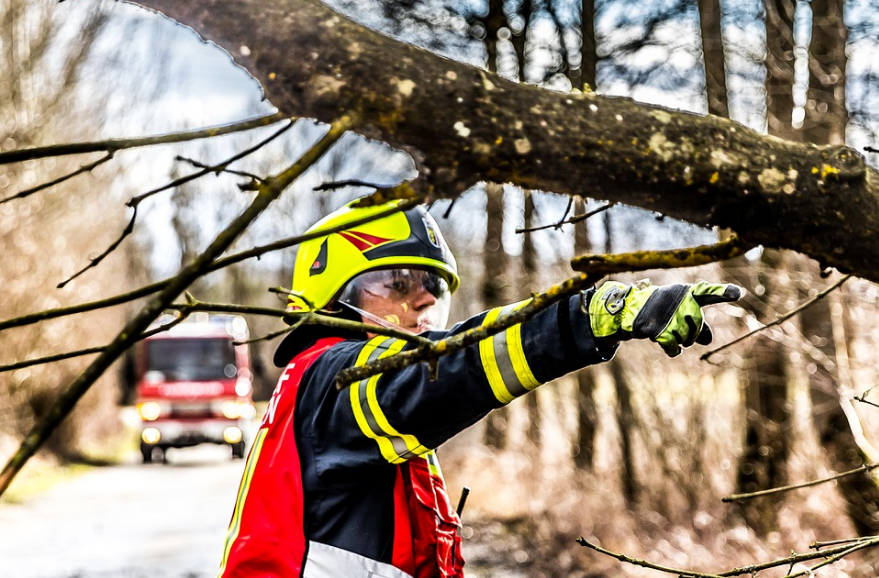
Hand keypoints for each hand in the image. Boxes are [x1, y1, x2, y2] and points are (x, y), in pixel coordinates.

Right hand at [588, 280, 742, 356]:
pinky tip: (665, 342)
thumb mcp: (680, 310)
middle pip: (698, 327)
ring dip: (678, 340)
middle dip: (690, 332)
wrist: (629, 310)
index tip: (738, 294)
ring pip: (687, 339)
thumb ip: (698, 322)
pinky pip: (675, 349)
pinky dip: (672, 349)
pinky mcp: (659, 331)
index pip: (707, 292)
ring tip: (665, 328)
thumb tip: (708, 341)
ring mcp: (669, 317)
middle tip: (675, 324)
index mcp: (686, 292)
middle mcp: (679, 302)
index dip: (722, 292)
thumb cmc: (661, 309)